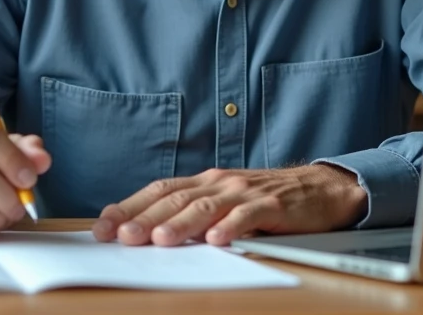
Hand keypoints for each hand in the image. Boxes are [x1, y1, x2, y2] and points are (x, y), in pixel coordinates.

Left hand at [92, 164, 366, 246]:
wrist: (320, 188)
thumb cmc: (266, 198)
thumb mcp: (225, 200)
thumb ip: (193, 212)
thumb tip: (148, 233)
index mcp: (205, 181)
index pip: (159, 191)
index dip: (130, 206)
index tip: (103, 226)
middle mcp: (220, 182)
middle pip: (177, 198)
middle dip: (146, 218)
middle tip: (123, 237)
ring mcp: (246, 192)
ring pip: (207, 206)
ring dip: (181, 223)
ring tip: (161, 239)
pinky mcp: (273, 204)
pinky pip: (249, 215)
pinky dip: (231, 227)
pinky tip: (217, 240)